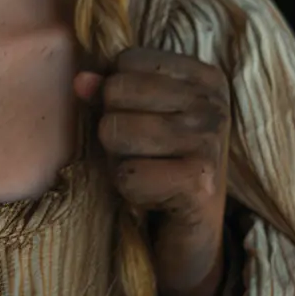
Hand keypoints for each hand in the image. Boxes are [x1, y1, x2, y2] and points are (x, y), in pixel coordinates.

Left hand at [74, 47, 230, 295]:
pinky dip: (128, 189)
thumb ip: (106, 89)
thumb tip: (80, 81)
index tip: (148, 122)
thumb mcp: (135, 115)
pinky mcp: (200, 184)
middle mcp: (214, 104)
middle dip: (114, 127)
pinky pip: (125, 174)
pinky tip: (155, 196)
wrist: (192, 235)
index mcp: (204, 78)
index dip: (117, 94)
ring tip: (148, 170)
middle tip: (144, 152)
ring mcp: (211, 141)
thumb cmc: (159, 162)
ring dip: (118, 159)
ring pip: (114, 130)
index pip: (126, 61)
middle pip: (116, 91)